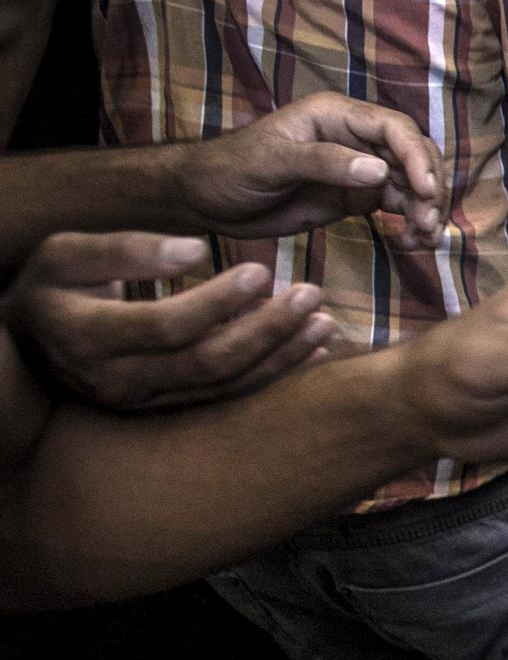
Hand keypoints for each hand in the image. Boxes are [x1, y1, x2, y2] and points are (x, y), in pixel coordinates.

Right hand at [6, 232, 332, 409]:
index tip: (263, 272)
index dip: (219, 301)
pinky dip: (272, 375)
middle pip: (207, 362)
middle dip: (266, 330)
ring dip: (280, 355)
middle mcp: (116, 380)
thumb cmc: (50, 286)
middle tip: (311, 294)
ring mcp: (143, 402)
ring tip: (323, 320)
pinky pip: (227, 397)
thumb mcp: (64, 253)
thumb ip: (124, 250)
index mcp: (87, 336)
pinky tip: (309, 351)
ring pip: (224, 386)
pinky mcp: (165, 410)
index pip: (168, 326)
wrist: (30, 341)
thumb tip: (192, 249)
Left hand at [171, 93, 443, 247]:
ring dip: (424, 209)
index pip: (394, 128)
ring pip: (411, 183)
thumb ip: (325, 162)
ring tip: (423, 238)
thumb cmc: (231, 168)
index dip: (416, 157)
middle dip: (427, 188)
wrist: (207, 200)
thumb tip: (379, 170)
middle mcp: (355, 137)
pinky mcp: (356, 197)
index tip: (425, 191)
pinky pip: (397, 206)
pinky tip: (411, 242)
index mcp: (336, 115)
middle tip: (427, 223)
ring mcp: (358, 168)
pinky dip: (411, 223)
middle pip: (412, 155)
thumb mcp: (274, 161)